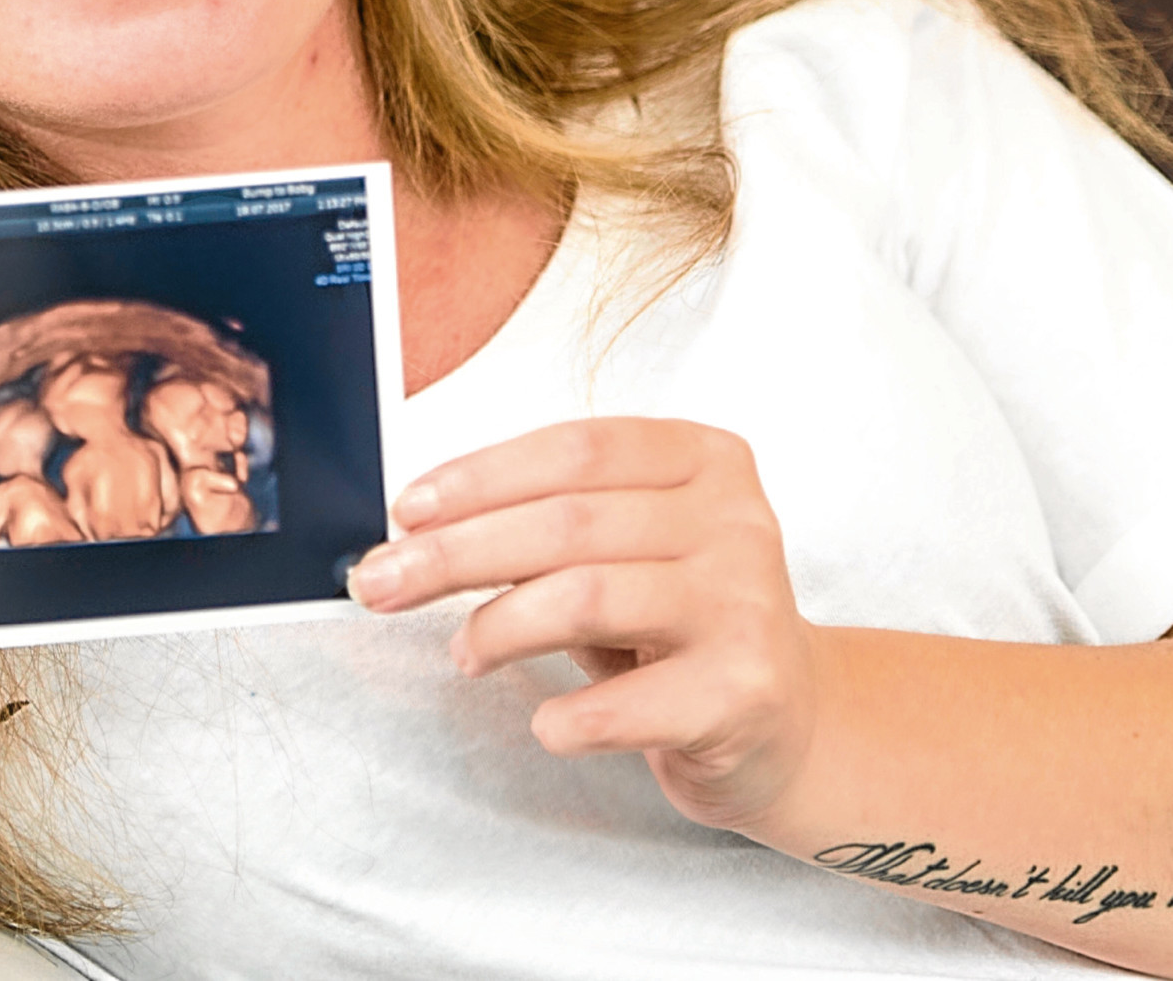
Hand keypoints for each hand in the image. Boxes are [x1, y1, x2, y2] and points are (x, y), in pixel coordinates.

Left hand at [345, 417, 817, 832]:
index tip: (407, 510)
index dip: (479, 476)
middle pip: (566, 522)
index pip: (574, 449)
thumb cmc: (682, 623)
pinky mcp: (743, 692)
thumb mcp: (629, 548)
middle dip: (455, 553)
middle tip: (382, 582)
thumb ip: (548, 522)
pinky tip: (546, 722)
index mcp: (703, 460)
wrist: (790, 720)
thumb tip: (418, 532)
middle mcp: (735, 521)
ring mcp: (744, 605)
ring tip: (465, 653)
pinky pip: (625, 703)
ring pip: (585, 596)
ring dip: (497, 627)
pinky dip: (566, 716)